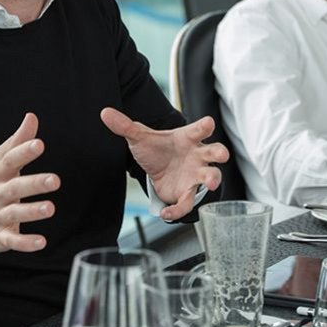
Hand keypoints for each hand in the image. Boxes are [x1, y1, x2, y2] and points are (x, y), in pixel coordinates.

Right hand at [0, 113, 59, 268]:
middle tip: (55, 180)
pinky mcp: (0, 236)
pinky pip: (12, 240)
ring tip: (50, 208)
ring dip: (32, 211)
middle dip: (34, 183)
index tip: (39, 144)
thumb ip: (18, 141)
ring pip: (15, 213)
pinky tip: (41, 242)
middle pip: (16, 187)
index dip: (24, 151)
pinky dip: (25, 242)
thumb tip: (32, 117)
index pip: (11, 159)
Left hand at [100, 108, 228, 220]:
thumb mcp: (140, 137)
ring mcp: (196, 174)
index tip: (208, 124)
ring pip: (212, 176)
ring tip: (210, 182)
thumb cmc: (158, 149)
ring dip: (213, 179)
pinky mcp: (188, 192)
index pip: (200, 129)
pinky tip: (166, 213)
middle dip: (220, 152)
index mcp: (188, 138)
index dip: (205, 126)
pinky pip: (188, 202)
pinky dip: (178, 209)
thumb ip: (125, 126)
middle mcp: (197, 155)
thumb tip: (105, 113)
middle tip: (221, 154)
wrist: (157, 169)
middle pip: (215, 151)